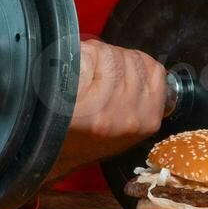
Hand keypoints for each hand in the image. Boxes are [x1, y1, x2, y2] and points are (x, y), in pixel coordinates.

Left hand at [43, 35, 166, 185]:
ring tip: (84, 75)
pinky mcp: (81, 99)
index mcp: (147, 121)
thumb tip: (141, 64)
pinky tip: (72, 74)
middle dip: (114, 58)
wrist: (52, 154)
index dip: (137, 62)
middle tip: (98, 73)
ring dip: (95, 55)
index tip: (123, 67)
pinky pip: (88, 57)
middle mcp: (130, 115)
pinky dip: (79, 56)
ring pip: (109, 54)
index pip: (155, 71)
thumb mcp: (128, 126)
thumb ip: (141, 97)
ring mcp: (106, 107)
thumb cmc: (87, 137)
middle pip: (131, 59)